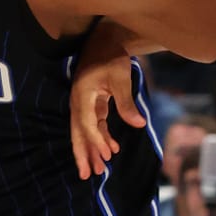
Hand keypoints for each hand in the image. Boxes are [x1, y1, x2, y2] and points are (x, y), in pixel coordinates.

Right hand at [68, 31, 142, 180]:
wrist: (104, 40)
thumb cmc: (112, 56)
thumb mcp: (121, 77)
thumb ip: (127, 102)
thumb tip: (137, 124)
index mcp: (82, 95)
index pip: (88, 124)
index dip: (96, 141)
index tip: (107, 156)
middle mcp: (79, 102)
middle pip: (78, 133)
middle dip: (83, 155)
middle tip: (87, 175)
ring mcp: (83, 104)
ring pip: (84, 132)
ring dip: (91, 150)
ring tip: (99, 170)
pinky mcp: (91, 103)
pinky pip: (93, 125)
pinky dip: (100, 138)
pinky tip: (111, 149)